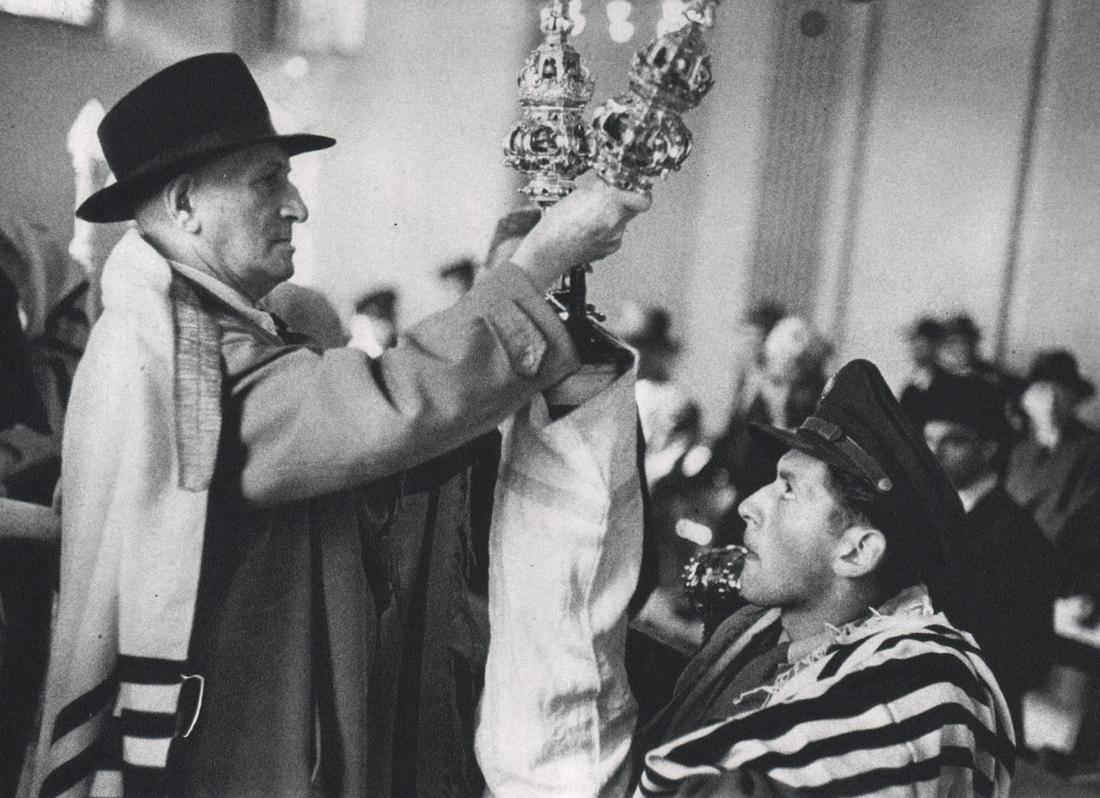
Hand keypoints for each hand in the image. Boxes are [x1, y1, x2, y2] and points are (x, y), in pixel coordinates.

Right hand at [510, 179, 650, 288]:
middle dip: (623, 200)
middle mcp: (617, 221)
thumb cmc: (556, 224)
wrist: (548, 252)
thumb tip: (607, 180)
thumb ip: (598, 187)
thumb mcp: (577, 194)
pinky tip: (589, 229)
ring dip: (612, 215)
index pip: (642, 197)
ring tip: (591, 215)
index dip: (638, 192)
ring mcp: (615, 237)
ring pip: (622, 220)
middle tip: (610, 197)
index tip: (631, 188)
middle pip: (632, 207)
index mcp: (610, 202)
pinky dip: (605, 230)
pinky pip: (614, 234)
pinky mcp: (610, 249)